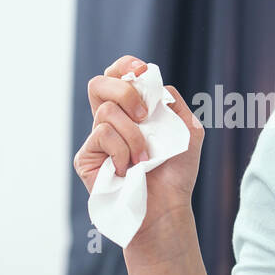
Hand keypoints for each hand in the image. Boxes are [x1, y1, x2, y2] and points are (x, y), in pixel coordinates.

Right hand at [73, 54, 204, 223]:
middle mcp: (110, 122)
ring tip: (144, 159)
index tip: (141, 70)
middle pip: (99, 83)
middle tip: (145, 115)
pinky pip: (102, 134)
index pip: (117, 75)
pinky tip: (127, 169)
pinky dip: (122, 150)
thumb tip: (154, 84)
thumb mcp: (188, 131)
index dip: (124, 66)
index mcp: (132, 112)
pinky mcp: (86, 157)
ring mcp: (96, 139)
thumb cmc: (176, 174)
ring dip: (134, 135)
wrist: (166, 208)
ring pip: (106, 111)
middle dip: (125, 91)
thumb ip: (174, 103)